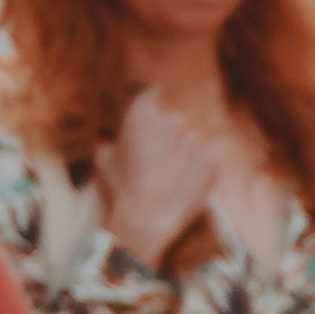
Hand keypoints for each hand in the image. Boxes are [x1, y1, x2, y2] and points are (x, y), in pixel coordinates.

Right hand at [94, 86, 225, 271]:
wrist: (148, 219)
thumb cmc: (122, 188)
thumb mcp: (103, 158)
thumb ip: (112, 140)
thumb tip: (115, 141)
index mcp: (143, 114)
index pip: (152, 93)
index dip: (151, 102)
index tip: (152, 114)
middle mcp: (172, 120)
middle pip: (172, 120)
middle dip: (166, 135)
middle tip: (156, 160)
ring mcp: (195, 139)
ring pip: (190, 140)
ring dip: (182, 153)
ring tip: (169, 178)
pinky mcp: (212, 159)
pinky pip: (204, 158)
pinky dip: (197, 169)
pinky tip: (182, 185)